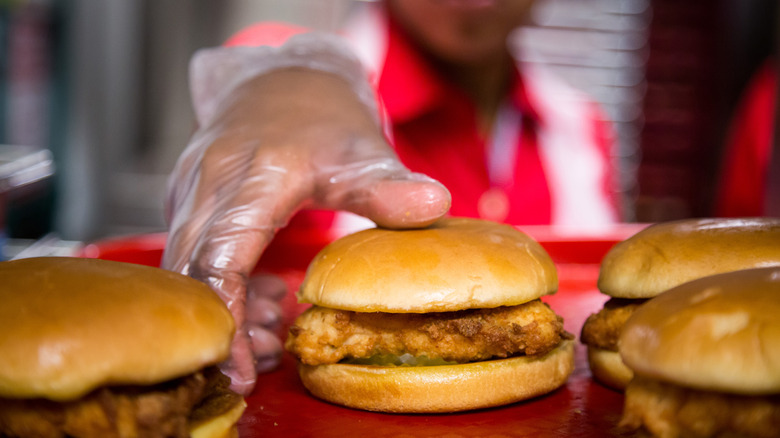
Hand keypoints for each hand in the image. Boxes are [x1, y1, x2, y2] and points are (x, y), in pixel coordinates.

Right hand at [161, 67, 450, 394]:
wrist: (280, 78)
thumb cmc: (322, 115)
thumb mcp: (362, 149)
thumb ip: (389, 185)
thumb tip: (435, 205)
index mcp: (252, 176)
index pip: (222, 259)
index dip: (229, 319)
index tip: (244, 366)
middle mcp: (208, 183)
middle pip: (194, 275)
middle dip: (226, 327)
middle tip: (266, 359)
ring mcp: (190, 189)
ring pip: (187, 268)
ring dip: (226, 309)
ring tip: (275, 330)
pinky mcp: (187, 199)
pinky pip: (192, 254)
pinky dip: (223, 286)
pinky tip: (265, 297)